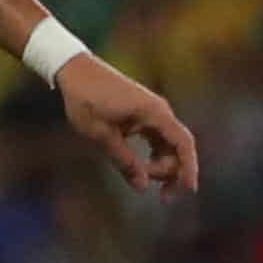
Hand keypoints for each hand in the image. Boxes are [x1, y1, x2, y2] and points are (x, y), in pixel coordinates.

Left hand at [56, 54, 199, 198]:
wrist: (73, 68)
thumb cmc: (85, 98)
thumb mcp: (100, 134)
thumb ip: (123, 160)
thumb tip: (142, 187)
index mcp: (154, 113)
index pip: (183, 144)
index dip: (189, 169)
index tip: (187, 191)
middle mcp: (158, 110)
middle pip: (177, 147)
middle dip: (172, 172)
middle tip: (160, 195)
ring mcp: (150, 110)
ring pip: (167, 143)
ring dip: (162, 164)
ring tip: (147, 181)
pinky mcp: (140, 112)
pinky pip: (155, 137)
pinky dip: (153, 153)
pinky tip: (142, 166)